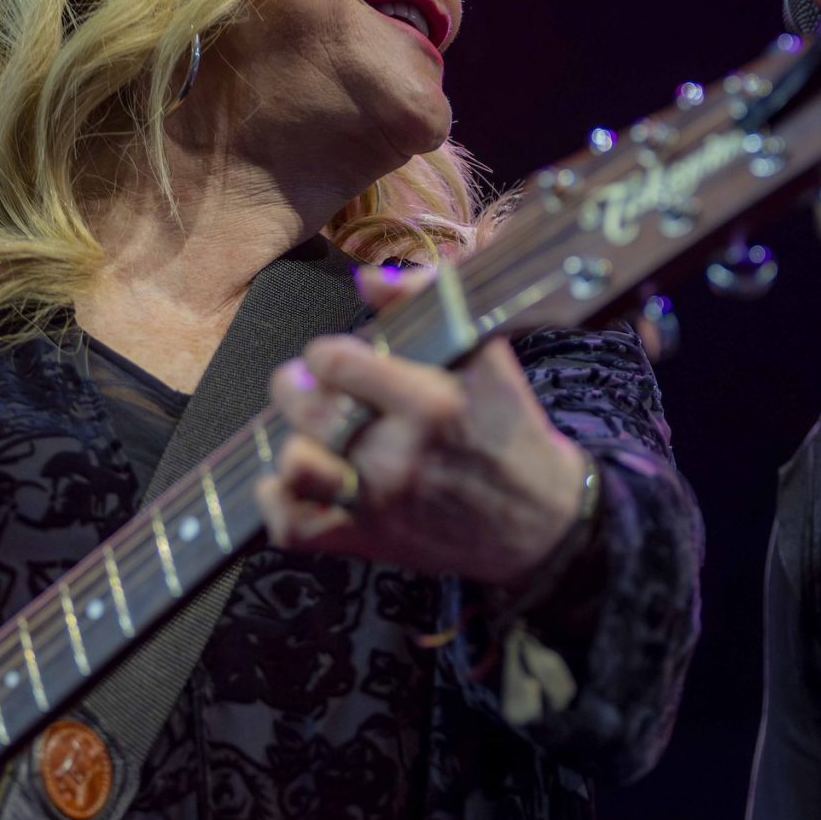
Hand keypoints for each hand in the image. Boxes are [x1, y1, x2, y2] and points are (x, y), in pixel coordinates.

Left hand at [260, 266, 589, 588]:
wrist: (542, 521)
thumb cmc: (509, 430)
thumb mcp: (488, 358)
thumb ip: (430, 302)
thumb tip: (368, 278)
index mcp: (431, 403)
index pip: (336, 363)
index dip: (324, 354)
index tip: (335, 359)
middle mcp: (400, 454)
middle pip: (308, 409)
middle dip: (297, 388)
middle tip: (310, 389)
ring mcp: (380, 503)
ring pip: (296, 465)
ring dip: (291, 443)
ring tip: (307, 435)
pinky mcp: (369, 541)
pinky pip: (294, 528)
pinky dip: (278, 502)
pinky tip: (291, 483)